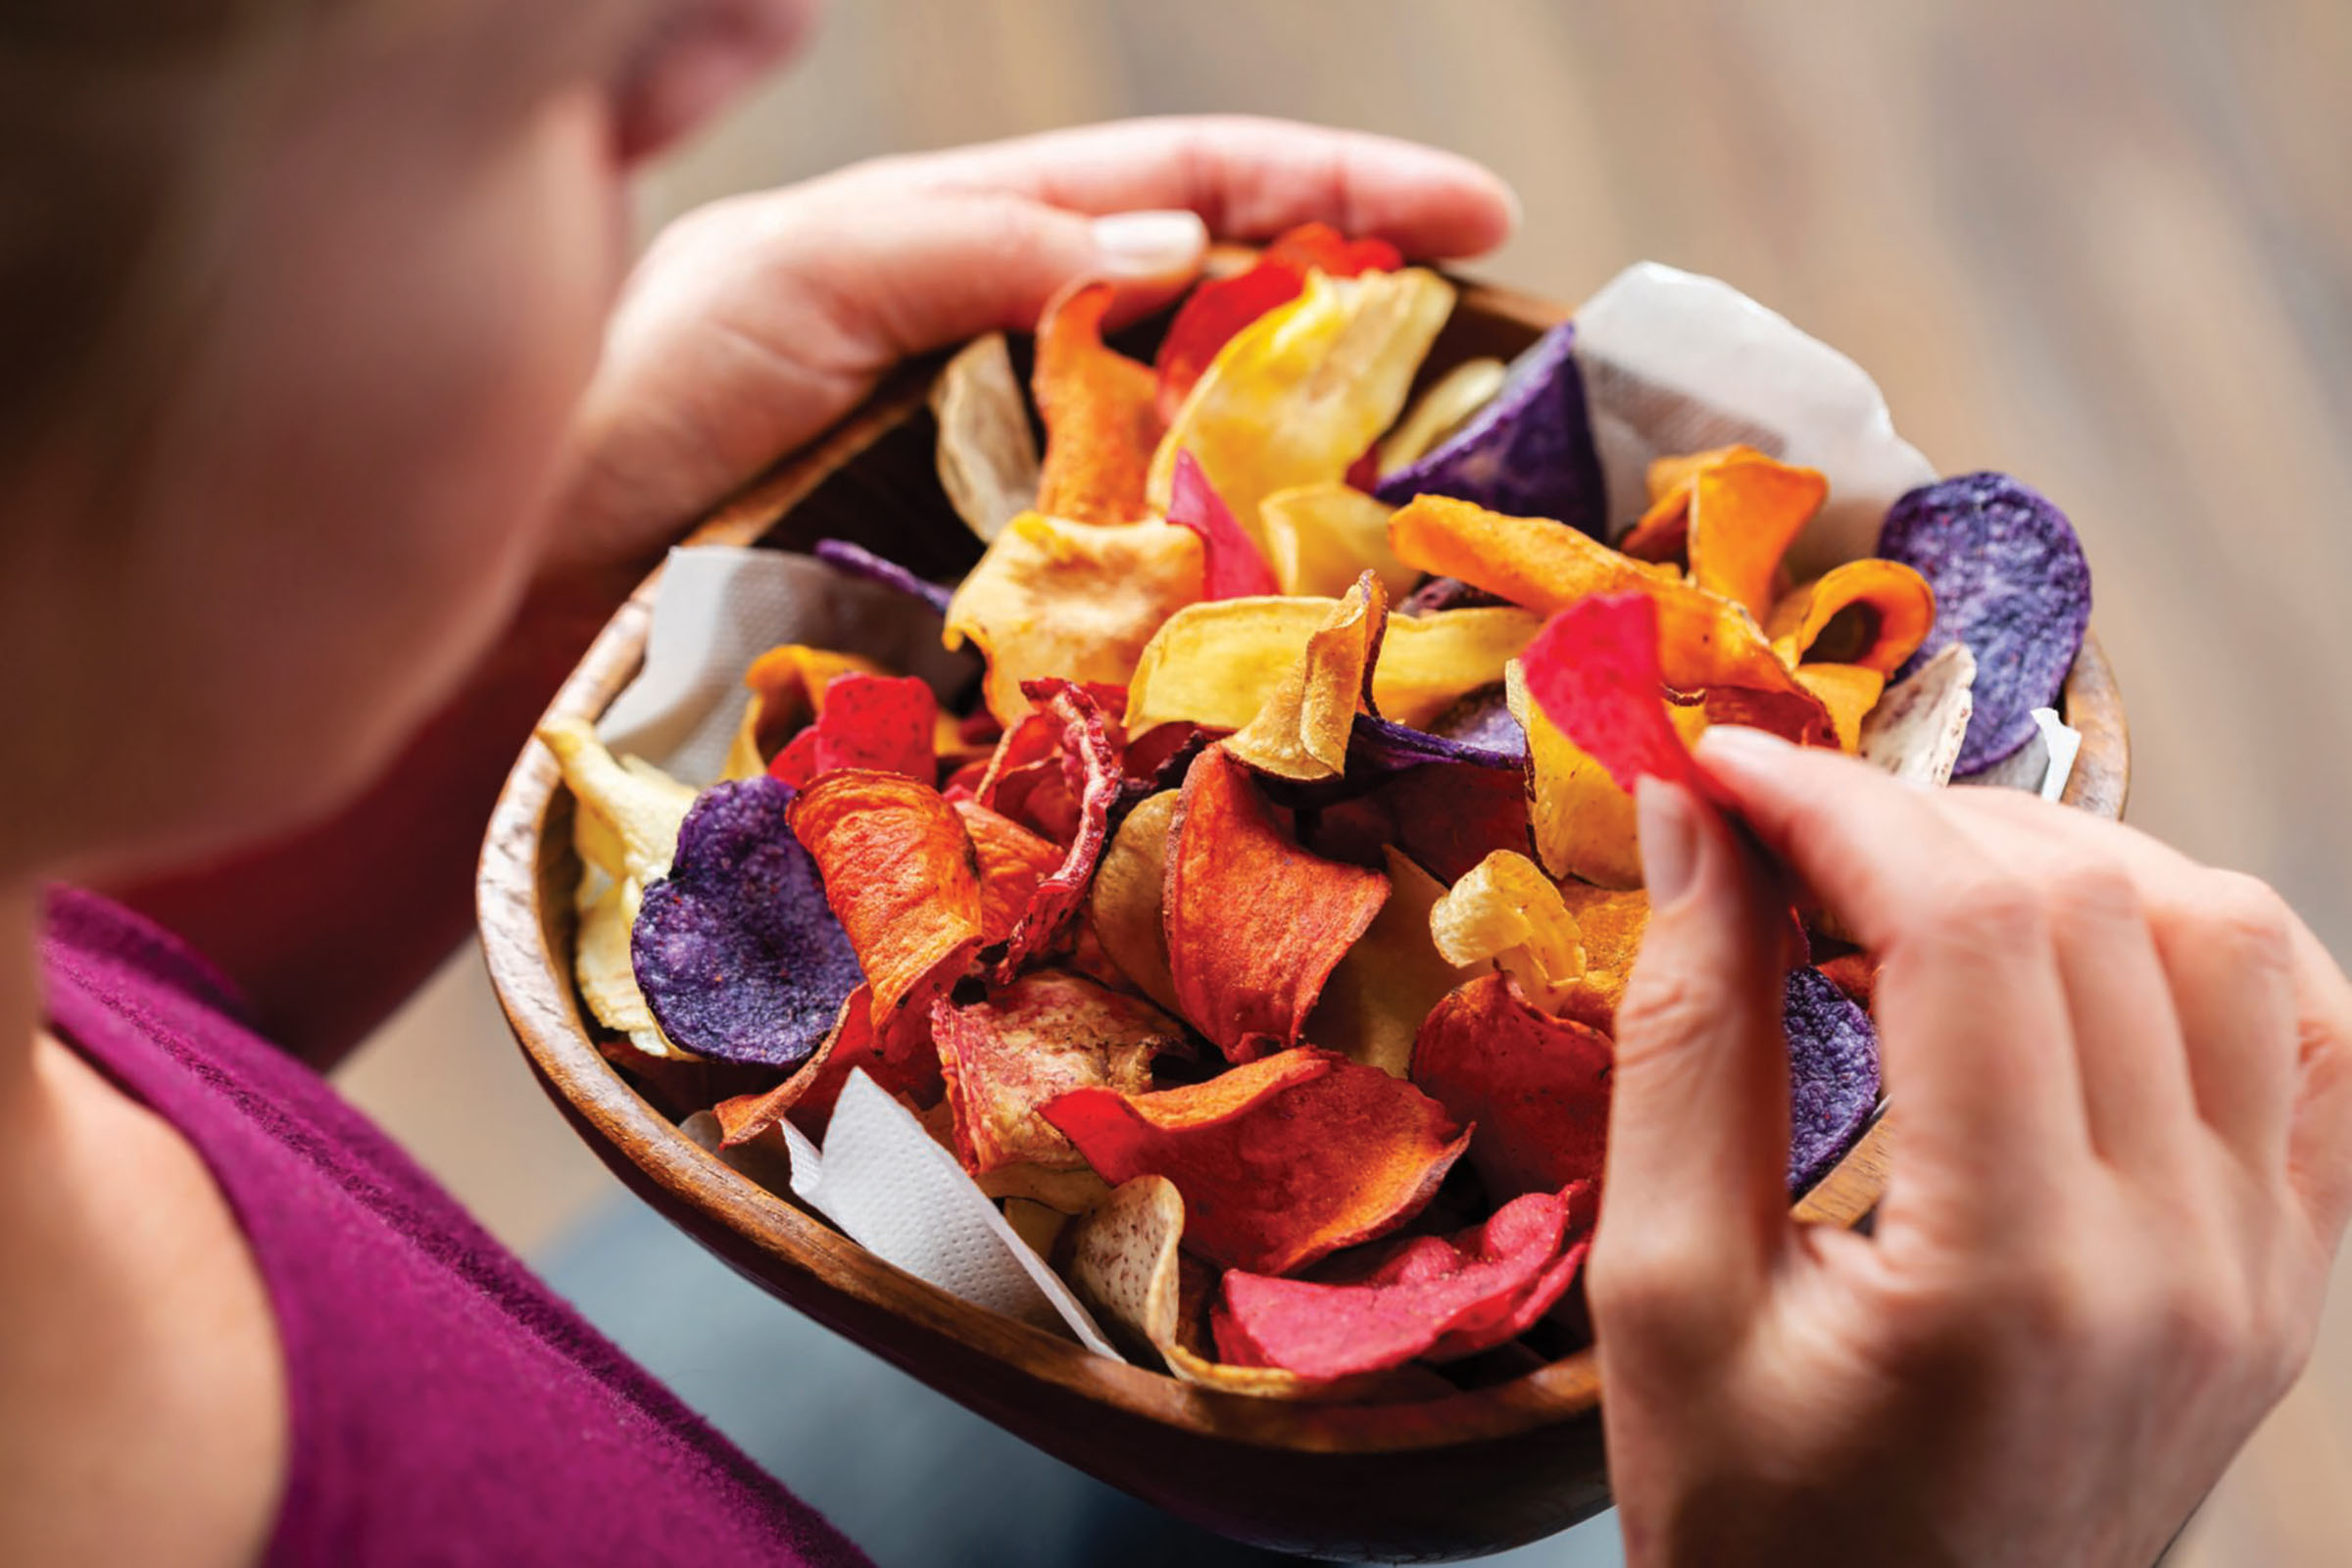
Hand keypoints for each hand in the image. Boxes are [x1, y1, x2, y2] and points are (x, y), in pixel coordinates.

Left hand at [549, 115, 1516, 577]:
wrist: (526, 593)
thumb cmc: (635, 406)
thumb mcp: (796, 274)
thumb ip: (979, 244)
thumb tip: (1190, 239)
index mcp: (963, 242)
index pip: (1184, 187)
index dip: (1333, 191)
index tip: (1482, 218)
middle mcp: (1000, 360)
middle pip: (1216, 319)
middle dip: (1359, 325)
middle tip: (1501, 366)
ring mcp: (996, 490)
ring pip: (1190, 460)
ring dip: (1307, 475)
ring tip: (1428, 503)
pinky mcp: (981, 611)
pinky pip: (1126, 587)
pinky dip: (1210, 595)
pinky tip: (1276, 628)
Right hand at [1591, 727, 2351, 1565]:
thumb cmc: (1755, 1523)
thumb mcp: (1665, 1293)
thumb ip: (1686, 1036)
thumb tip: (1697, 819)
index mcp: (2014, 1276)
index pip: (1967, 929)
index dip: (1835, 806)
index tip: (1724, 766)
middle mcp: (2185, 1261)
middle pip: (2095, 907)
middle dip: (1919, 817)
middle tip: (1785, 822)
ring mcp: (2265, 1270)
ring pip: (2231, 936)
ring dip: (2064, 859)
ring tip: (1916, 881)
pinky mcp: (2288, 1277)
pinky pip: (2306, 1036)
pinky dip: (2192, 941)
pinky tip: (2071, 949)